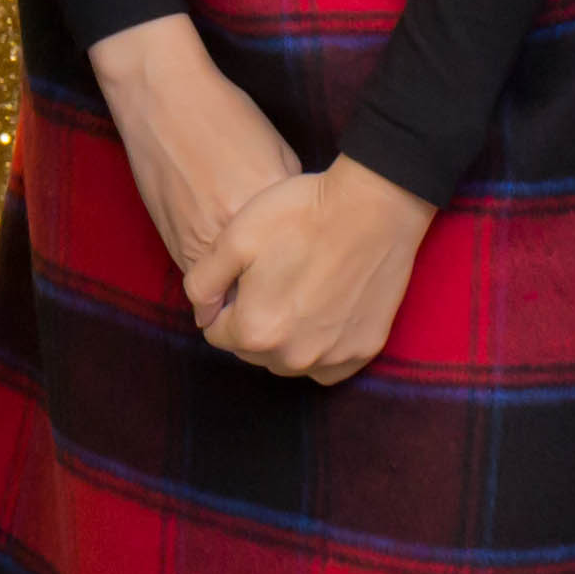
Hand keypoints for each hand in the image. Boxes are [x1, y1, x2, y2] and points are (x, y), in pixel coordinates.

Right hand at [88, 16, 301, 274]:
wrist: (161, 101)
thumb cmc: (224, 117)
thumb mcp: (278, 153)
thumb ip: (290, 200)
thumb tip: (300, 234)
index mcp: (266, 209)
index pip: (299, 262)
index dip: (307, 271)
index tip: (315, 275)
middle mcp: (231, 234)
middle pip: (264, 285)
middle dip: (278, 290)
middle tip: (292, 292)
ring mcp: (198, 245)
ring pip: (230, 293)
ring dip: (244, 292)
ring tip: (263, 286)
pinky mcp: (173, 246)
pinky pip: (203, 280)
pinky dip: (218, 281)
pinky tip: (230, 267)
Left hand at [183, 161, 432, 383]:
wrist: (373, 206)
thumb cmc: (301, 214)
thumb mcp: (235, 238)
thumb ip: (203, 283)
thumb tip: (201, 315)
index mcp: (255, 330)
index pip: (217, 333)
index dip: (224, 303)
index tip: (243, 276)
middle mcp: (293, 356)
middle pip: (253, 351)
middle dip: (253, 322)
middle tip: (272, 279)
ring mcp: (333, 356)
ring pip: (289, 360)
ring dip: (285, 338)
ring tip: (298, 293)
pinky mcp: (365, 348)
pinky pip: (330, 367)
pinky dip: (321, 350)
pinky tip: (324, 316)